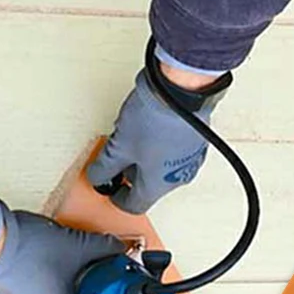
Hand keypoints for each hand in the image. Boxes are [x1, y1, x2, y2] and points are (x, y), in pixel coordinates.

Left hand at [87, 60, 231, 214]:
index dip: (117, 197)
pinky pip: (174, 152)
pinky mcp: (196, 142)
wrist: (181, 88)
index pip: (134, 205)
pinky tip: (151, 127)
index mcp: (157, 186)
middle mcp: (176, 178)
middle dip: (130, 173)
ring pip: (161, 168)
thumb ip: (104, 167)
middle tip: (117, 158)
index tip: (110, 187)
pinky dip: (161, 146)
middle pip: (148, 186)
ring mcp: (189, 160)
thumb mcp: (118, 146)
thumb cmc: (155, 118)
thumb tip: (98, 176)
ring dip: (145, 158)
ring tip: (133, 136)